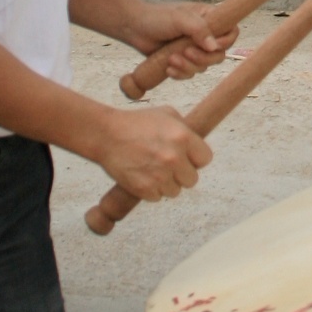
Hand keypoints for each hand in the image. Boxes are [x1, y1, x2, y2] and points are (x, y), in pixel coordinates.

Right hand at [91, 104, 212, 199]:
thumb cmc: (136, 123)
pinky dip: (151, 190)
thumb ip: (185, 129)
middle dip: (181, 174)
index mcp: (183, 138)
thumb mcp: (166, 114)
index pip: (205, 159)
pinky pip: (158, 197)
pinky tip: (142, 175)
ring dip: (166, 183)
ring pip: (175, 191)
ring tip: (152, 169)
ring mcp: (160, 175)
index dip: (196, 159)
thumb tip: (197, 144)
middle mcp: (174, 158)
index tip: (186, 158)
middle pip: (192, 179)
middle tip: (167, 165)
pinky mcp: (145, 189)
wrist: (106, 134)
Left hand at [123, 0, 238, 80]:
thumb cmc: (157, 18)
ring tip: (171, 60)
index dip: (225, 42)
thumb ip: (199, 30)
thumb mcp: (179, 19)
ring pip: (204, 66)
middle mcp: (205, 34)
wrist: (134, 28)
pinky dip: (181, 73)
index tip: (209, 45)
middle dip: (203, 58)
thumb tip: (213, 47)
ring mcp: (194, 49)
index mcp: (210, 18)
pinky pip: (190, 73)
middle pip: (219, 54)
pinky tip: (169, 68)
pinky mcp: (183, 60)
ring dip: (188, 67)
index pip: (231, 32)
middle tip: (186, 53)